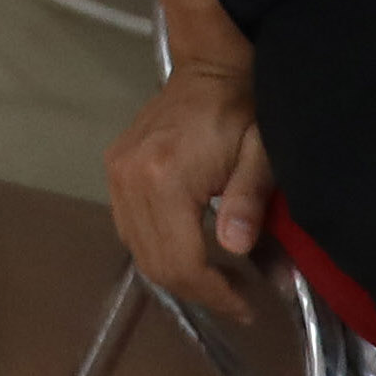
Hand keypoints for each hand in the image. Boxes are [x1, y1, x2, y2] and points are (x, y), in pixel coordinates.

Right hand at [107, 57, 273, 318]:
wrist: (208, 67)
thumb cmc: (242, 110)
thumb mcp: (261, 155)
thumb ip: (248, 202)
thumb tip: (236, 249)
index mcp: (166, 175)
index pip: (182, 260)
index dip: (214, 293)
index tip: (246, 307)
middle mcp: (130, 178)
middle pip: (155, 261)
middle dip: (198, 291)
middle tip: (237, 300)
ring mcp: (116, 172)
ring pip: (137, 249)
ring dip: (176, 274)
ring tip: (217, 280)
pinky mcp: (114, 168)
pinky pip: (129, 227)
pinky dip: (157, 249)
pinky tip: (189, 251)